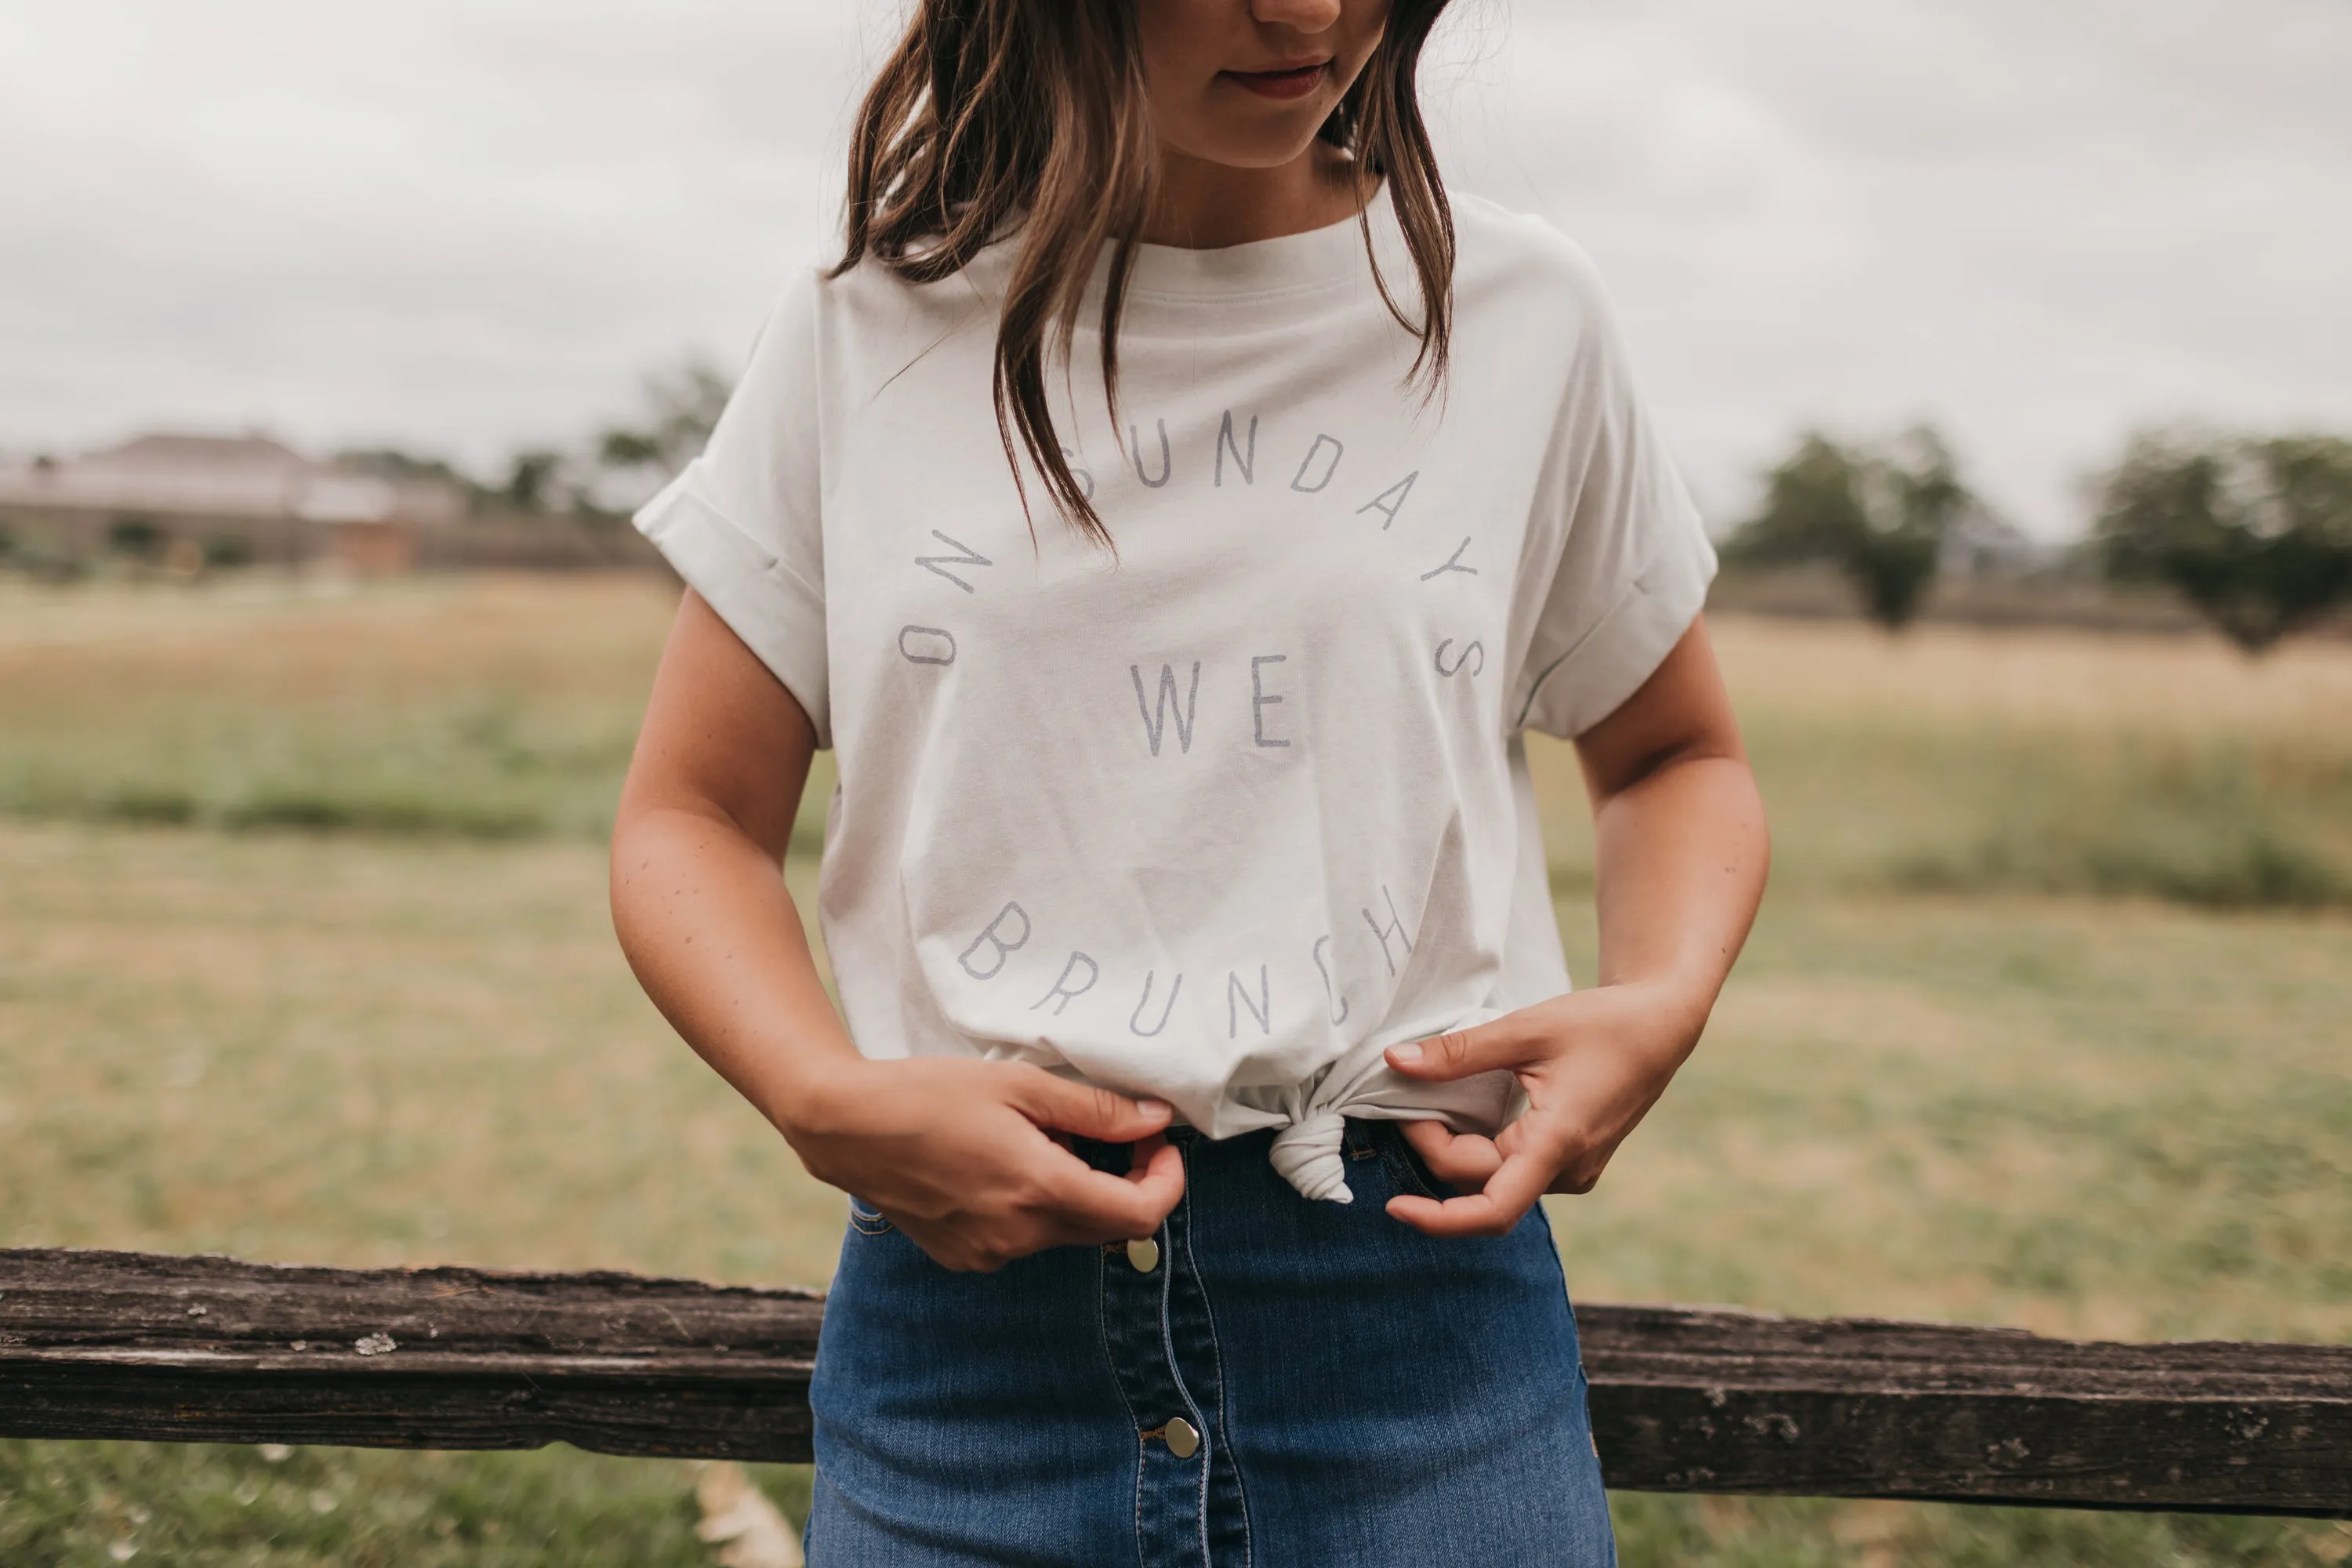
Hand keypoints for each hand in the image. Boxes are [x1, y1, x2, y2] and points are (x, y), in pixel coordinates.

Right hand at [777, 1056, 1184, 1271]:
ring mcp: (990, 1255)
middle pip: (1108, 1226)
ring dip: (1078, 1191)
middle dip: (1128, 1181)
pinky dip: (1036, 1207)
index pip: (1139, 1214)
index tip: (1160, 1143)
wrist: (848, 1127)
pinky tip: (1006, 1166)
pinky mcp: (966, 1258)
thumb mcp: (1021, 1087)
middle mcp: (1019, 1236)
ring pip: (1066, 1232)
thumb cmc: (931, 1094)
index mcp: (1040, 1190)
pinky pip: (1026, 1239)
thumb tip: (1157, 1119)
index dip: (1167, 1181)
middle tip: (1116, 1130)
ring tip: (1044, 1139)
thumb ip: (1096, 1109)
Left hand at [1380, 980, 1706, 1237]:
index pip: (1492, 1210)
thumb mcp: (1525, 1029)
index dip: (1438, 1219)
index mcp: (1557, 1143)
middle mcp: (1567, 1170)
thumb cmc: (1602, 1023)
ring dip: (1454, 1149)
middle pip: (1479, 1182)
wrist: (1660, 1026)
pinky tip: (1459, 1114)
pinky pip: (1512, 1169)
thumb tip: (1394, 1063)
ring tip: (1426, 1104)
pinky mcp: (1571, 1161)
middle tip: (1406, 1096)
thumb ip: (1459, 1052)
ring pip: (1494, 1179)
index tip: (1394, 1205)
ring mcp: (1572, 1171)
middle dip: (1434, 1147)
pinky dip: (1478, 1148)